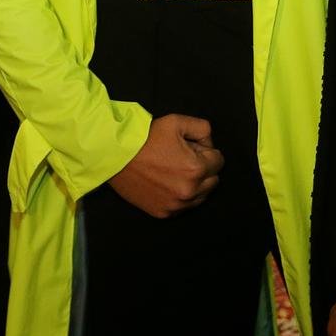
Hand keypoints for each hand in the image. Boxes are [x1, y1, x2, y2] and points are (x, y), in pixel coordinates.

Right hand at [107, 113, 223, 217]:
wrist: (115, 156)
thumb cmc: (145, 138)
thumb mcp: (177, 122)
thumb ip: (203, 129)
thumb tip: (209, 144)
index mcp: (196, 169)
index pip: (219, 161)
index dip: (206, 151)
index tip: (191, 147)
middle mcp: (189, 191)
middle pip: (213, 180)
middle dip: (203, 168)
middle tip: (182, 158)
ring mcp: (176, 205)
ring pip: (201, 196)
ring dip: (195, 184)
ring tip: (174, 170)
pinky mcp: (163, 213)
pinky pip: (183, 207)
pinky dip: (180, 196)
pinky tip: (166, 182)